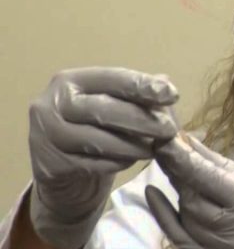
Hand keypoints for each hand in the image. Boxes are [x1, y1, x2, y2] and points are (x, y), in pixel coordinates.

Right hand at [28, 67, 178, 248]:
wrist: (63, 170)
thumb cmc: (93, 128)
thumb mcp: (111, 105)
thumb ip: (136, 94)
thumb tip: (165, 82)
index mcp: (69, 81)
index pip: (111, 78)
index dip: (143, 86)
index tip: (172, 94)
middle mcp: (51, 103)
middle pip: (103, 109)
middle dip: (142, 120)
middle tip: (170, 130)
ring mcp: (46, 135)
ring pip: (98, 140)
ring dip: (133, 145)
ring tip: (155, 149)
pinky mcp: (49, 164)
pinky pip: (92, 163)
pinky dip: (117, 162)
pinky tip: (132, 161)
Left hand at [146, 134, 233, 248]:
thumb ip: (225, 169)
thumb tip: (192, 144)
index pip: (208, 180)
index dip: (182, 159)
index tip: (164, 139)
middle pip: (193, 199)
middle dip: (178, 172)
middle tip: (169, 149)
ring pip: (186, 218)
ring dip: (179, 193)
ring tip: (176, 170)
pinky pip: (181, 241)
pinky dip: (167, 218)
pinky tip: (155, 195)